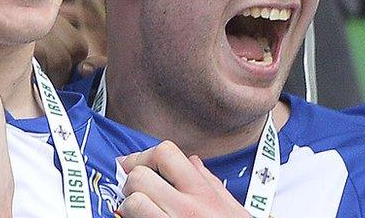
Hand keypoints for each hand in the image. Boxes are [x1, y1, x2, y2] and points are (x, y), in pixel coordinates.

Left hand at [118, 142, 245, 217]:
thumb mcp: (234, 211)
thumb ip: (212, 184)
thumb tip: (192, 162)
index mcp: (205, 195)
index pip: (165, 154)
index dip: (145, 156)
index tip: (137, 165)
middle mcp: (188, 210)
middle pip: (139, 177)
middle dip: (133, 182)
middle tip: (138, 191)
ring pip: (132, 203)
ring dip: (131, 206)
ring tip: (140, 211)